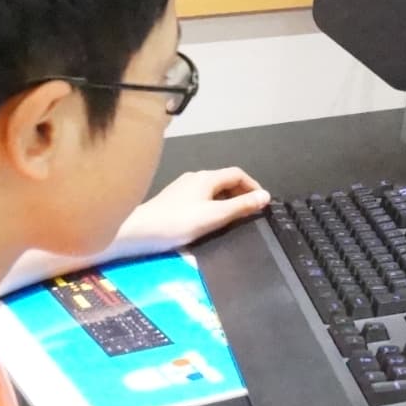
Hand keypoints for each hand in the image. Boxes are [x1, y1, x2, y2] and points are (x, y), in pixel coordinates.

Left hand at [120, 167, 270, 254]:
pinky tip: (210, 219)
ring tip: (233, 217)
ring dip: (227, 200)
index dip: (253, 186)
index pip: (238, 174)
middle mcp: (195, 177)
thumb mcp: (215, 216)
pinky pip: (201, 196)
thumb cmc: (179, 223)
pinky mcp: (174, 198)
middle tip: (250, 212)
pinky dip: (213, 204)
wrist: (140, 231)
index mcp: (207, 177)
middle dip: (241, 193)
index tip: (262, 202)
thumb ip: (241, 206)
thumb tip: (265, 196)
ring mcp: (183, 186)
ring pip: (213, 188)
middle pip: (225, 180)